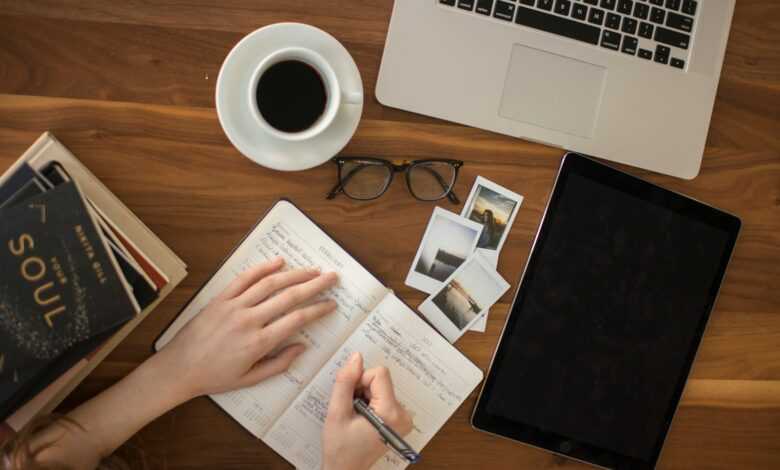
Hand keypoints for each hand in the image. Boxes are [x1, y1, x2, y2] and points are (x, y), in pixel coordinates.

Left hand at [155, 257, 337, 400]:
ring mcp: (234, 306)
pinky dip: (262, 268)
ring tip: (312, 269)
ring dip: (295, 274)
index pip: (297, 319)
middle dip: (315, 285)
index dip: (318, 310)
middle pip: (289, 296)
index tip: (331, 304)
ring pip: (270, 284)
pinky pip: (244, 279)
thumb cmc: (215, 377)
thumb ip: (279, 364)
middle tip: (332, 278)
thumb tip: (302, 347)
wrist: (178, 368)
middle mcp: (249, 320)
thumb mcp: (250, 379)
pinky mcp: (220, 299)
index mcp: (259, 343)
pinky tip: (279, 262)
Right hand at [322, 352, 412, 469]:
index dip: (359, 381)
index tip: (351, 399)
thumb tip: (356, 357)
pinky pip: (384, 396)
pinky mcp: (399, 420)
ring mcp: (403, 418)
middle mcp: (403, 415)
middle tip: (352, 411)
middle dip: (362, 389)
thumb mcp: (337, 413)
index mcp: (391, 413)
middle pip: (381, 380)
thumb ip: (345, 382)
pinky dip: (370, 402)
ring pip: (381, 387)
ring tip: (356, 417)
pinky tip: (362, 418)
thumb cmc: (340, 448)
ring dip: (365, 396)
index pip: (379, 374)